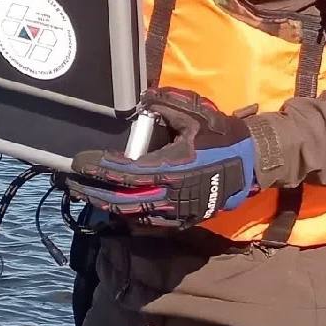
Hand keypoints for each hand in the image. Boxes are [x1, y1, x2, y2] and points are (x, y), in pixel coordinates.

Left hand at [67, 88, 258, 228]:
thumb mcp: (197, 113)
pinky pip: (149, 223)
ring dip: (107, 204)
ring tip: (87, 193)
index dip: (98, 168)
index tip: (77, 162)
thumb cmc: (224, 137)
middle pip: (121, 200)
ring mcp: (177, 212)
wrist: (255, 163)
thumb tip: (141, 101)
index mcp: (170, 169)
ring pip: (132, 215)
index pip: (124, 172)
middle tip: (71, 183)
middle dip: (93, 192)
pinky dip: (128, 216)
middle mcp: (170, 196)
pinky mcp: (184, 220)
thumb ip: (166, 105)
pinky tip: (116, 208)